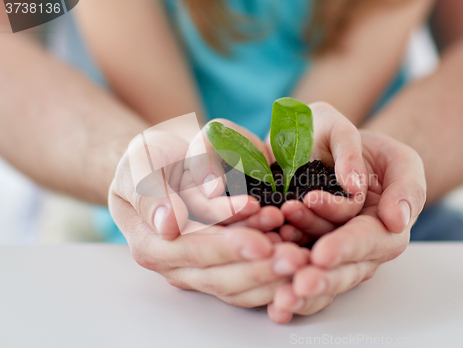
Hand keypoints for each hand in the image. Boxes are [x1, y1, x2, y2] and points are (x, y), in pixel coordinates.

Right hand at [108, 125, 306, 306]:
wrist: (158, 167)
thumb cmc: (149, 161)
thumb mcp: (140, 162)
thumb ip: (150, 191)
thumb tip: (168, 224)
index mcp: (150, 241)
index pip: (193, 250)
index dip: (228, 248)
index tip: (262, 243)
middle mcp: (172, 263)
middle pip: (218, 276)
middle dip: (258, 268)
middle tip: (294, 258)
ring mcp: (195, 269)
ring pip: (235, 285)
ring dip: (269, 274)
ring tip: (300, 257)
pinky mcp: (217, 266)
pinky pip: (244, 281)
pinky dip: (270, 275)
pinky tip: (294, 258)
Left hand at [267, 129, 425, 322]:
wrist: (336, 148)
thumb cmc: (370, 152)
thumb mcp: (398, 158)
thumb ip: (405, 185)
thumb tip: (397, 219)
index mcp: (385, 229)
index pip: (368, 242)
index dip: (345, 249)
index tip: (321, 255)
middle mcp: (356, 246)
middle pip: (340, 270)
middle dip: (318, 278)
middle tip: (295, 285)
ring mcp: (326, 247)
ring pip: (312, 264)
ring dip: (293, 266)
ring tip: (273, 255)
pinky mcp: (302, 242)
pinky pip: (292, 257)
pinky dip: (277, 265)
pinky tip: (265, 268)